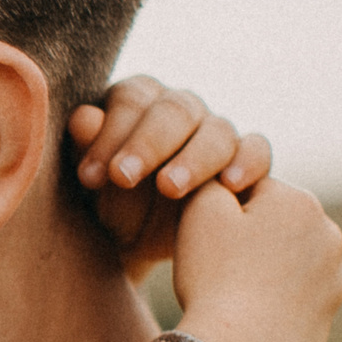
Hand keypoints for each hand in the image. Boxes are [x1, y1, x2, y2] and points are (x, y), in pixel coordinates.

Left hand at [69, 76, 271, 273]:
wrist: (136, 242)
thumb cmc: (107, 201)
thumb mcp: (92, 184)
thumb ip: (87, 149)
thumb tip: (85, 118)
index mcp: (135, 99)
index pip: (130, 101)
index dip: (110, 135)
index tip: (91, 177)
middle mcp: (179, 107)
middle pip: (174, 111)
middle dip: (148, 145)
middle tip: (123, 178)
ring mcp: (215, 130)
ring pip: (217, 130)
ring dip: (193, 159)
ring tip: (169, 188)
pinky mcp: (245, 157)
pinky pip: (256, 150)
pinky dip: (248, 163)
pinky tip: (230, 185)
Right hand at [171, 178, 341, 341]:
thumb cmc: (215, 276)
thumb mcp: (199, 212)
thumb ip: (212, 179)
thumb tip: (224, 173)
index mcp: (298, 200)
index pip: (251, 191)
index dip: (219, 213)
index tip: (202, 238)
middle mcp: (328, 232)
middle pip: (274, 226)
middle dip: (247, 240)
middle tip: (213, 266)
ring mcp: (335, 276)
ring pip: (287, 262)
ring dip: (263, 270)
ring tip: (230, 294)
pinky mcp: (329, 312)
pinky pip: (295, 297)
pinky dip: (275, 302)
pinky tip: (248, 316)